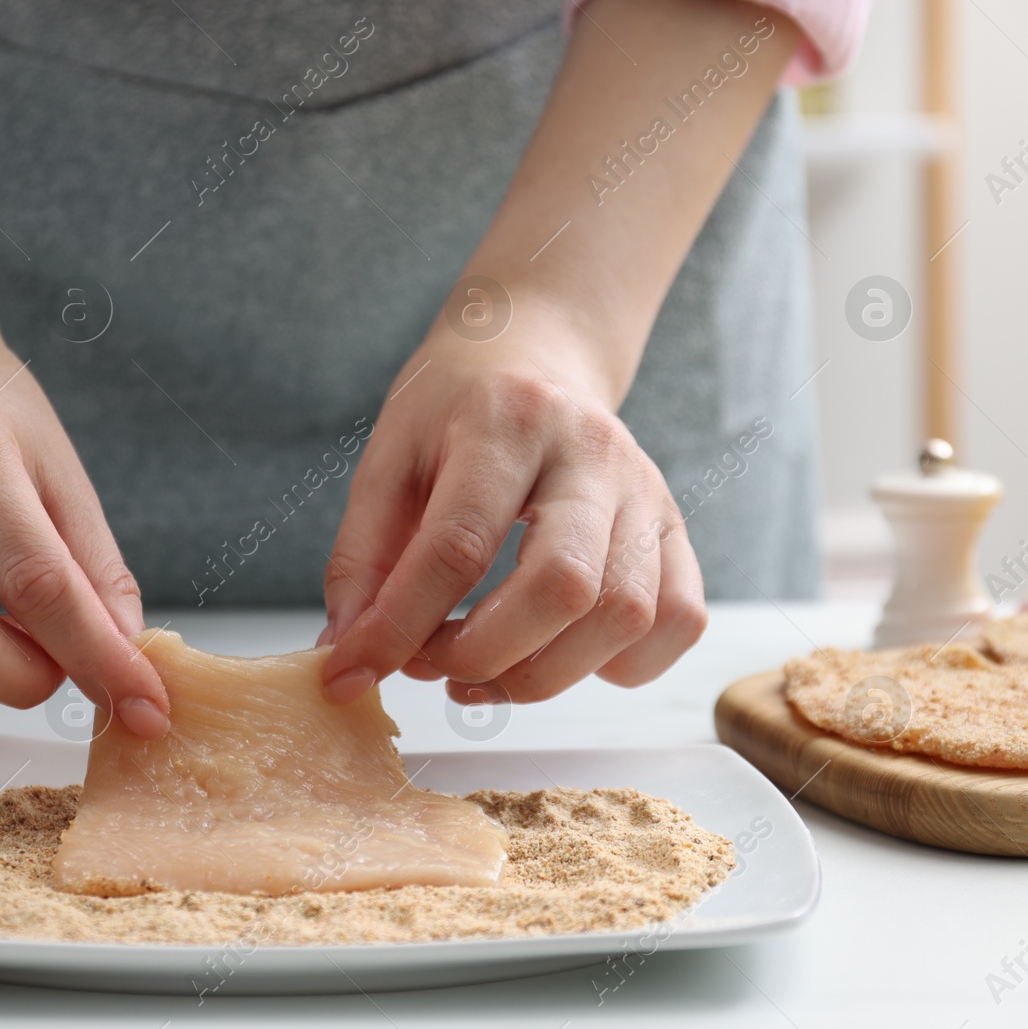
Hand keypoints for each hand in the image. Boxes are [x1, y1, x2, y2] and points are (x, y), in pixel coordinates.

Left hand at [318, 309, 705, 704]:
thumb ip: (361, 560)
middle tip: (431, 664)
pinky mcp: (675, 529)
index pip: (459, 546)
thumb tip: (350, 655)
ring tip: (482, 670)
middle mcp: (592, 454)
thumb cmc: (452, 413)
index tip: (354, 671)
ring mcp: (646, 492)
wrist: (531, 355)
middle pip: (564, 587)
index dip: (401, 626)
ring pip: (625, 616)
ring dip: (543, 673)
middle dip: (486, 656)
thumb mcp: (385, 463)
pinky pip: (677, 621)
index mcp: (507, 424)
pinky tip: (558, 651)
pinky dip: (620, 665)